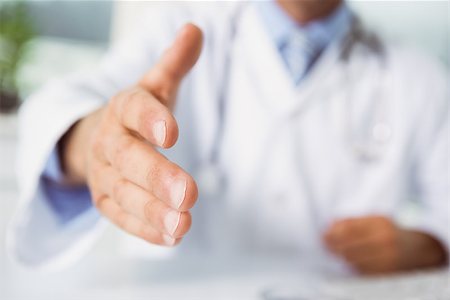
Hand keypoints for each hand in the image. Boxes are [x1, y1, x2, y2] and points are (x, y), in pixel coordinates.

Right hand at [61, 24, 202, 245]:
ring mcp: (105, 176)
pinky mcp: (108, 203)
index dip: (151, 119)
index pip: (133, 110)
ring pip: (125, 194)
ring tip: (183, 223)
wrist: (99, 141)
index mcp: (123, 109)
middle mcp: (110, 143)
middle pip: (128, 159)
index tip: (172, 132)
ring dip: (154, 211)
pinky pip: (124, 218)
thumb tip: (195, 30)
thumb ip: (175, 64)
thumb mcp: (154, 87)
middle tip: (188, 193)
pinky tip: (173, 236)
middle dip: (157, 176)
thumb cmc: (137, 115)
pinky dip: (146, 229)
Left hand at [324, 216, 446, 273]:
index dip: (333, 234)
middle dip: (334, 247)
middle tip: (325, 246)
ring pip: (354, 260)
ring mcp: (387, 257)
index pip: (349, 229)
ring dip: (342, 257)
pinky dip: (353, 266)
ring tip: (337, 253)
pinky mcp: (387, 272)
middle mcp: (385, 240)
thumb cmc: (389, 231)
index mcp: (380, 224)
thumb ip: (351, 221)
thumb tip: (330, 225)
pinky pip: (362, 271)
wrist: (416, 249)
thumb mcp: (374, 219)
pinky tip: (350, 261)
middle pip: (349, 246)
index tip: (323, 236)